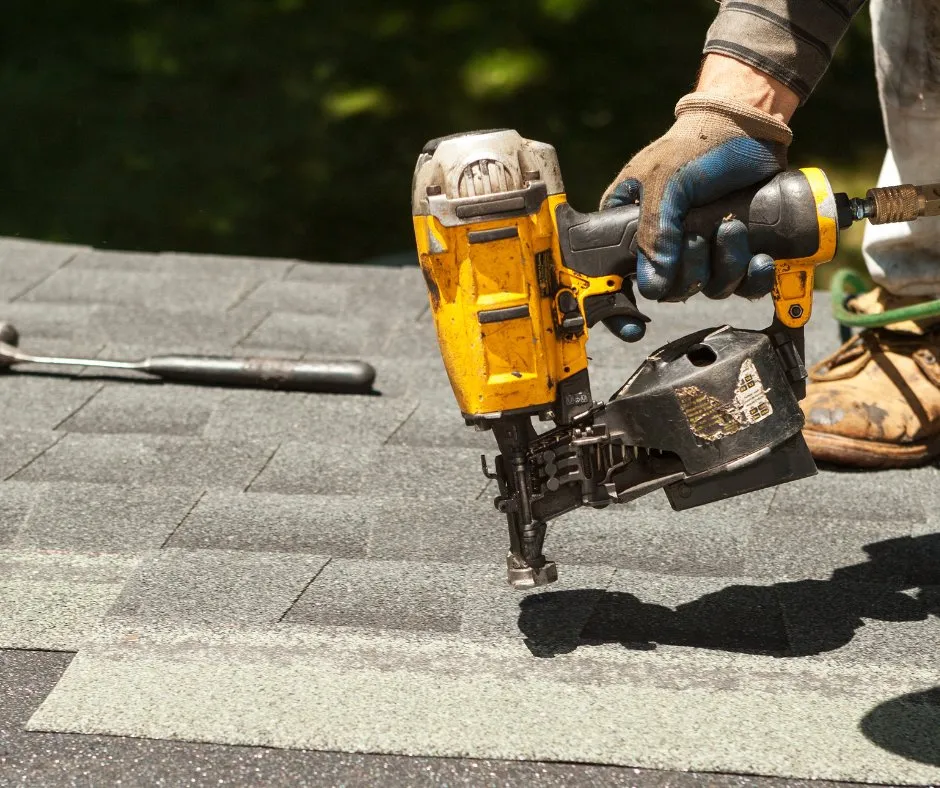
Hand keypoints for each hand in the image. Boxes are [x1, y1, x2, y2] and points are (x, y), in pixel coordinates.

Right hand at [599, 55, 797, 341]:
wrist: (749, 126)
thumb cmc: (697, 144)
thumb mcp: (665, 181)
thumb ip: (654, 230)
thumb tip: (653, 285)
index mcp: (630, 229)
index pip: (613, 279)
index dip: (618, 309)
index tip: (632, 325)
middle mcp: (663, 245)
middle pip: (670, 291)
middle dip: (692, 272)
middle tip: (701, 237)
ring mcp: (700, 250)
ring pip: (708, 289)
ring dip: (726, 267)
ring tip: (734, 229)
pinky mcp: (735, 251)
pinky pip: (742, 286)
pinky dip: (754, 278)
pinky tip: (761, 259)